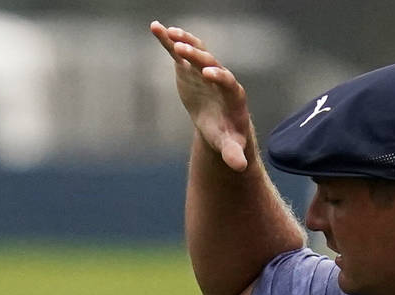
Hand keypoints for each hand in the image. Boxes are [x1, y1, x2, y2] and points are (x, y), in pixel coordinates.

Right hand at [150, 21, 249, 170]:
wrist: (219, 124)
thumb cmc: (227, 136)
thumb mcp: (229, 147)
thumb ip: (234, 154)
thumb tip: (239, 167)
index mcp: (233, 95)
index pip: (228, 82)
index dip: (220, 76)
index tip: (208, 73)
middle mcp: (220, 77)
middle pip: (211, 62)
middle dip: (197, 56)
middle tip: (182, 49)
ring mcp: (204, 69)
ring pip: (196, 51)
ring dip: (183, 41)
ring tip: (168, 33)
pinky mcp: (189, 67)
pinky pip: (179, 51)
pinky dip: (168, 40)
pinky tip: (155, 27)